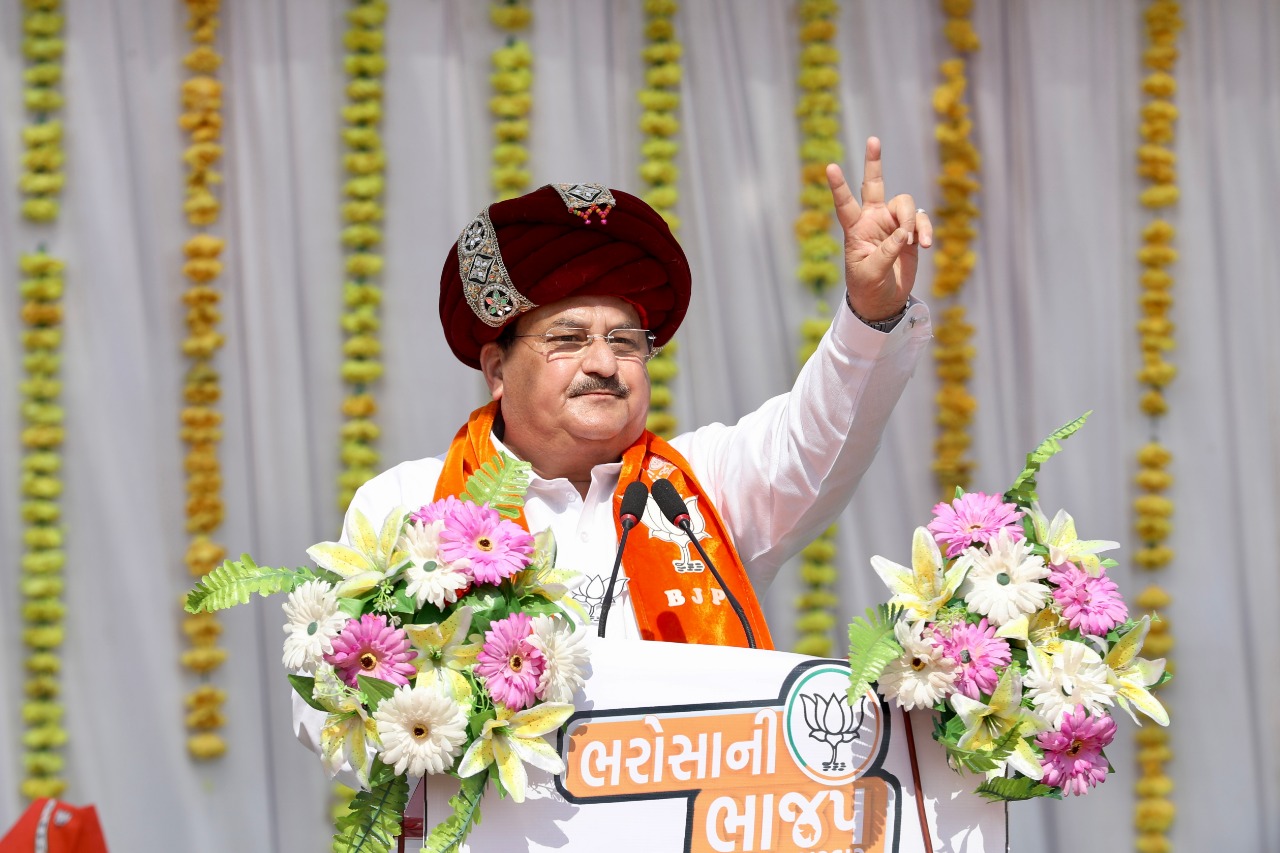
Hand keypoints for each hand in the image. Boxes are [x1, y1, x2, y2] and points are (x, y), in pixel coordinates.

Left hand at [827, 137, 931, 320]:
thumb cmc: (868, 288)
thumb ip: (886, 252)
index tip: (830, 167)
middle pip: (873, 184)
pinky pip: (921, 221)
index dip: (839, 186)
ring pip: (905, 204)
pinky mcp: (910, 232)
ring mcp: (892, 224)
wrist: (884, 302)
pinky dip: (925, 230)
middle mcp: (873, 220)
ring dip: (913, 222)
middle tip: (873, 140)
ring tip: (916, 243)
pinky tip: (924, 245)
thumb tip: (904, 233)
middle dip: (874, 162)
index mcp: (855, 229)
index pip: (844, 204)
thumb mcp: (871, 273)